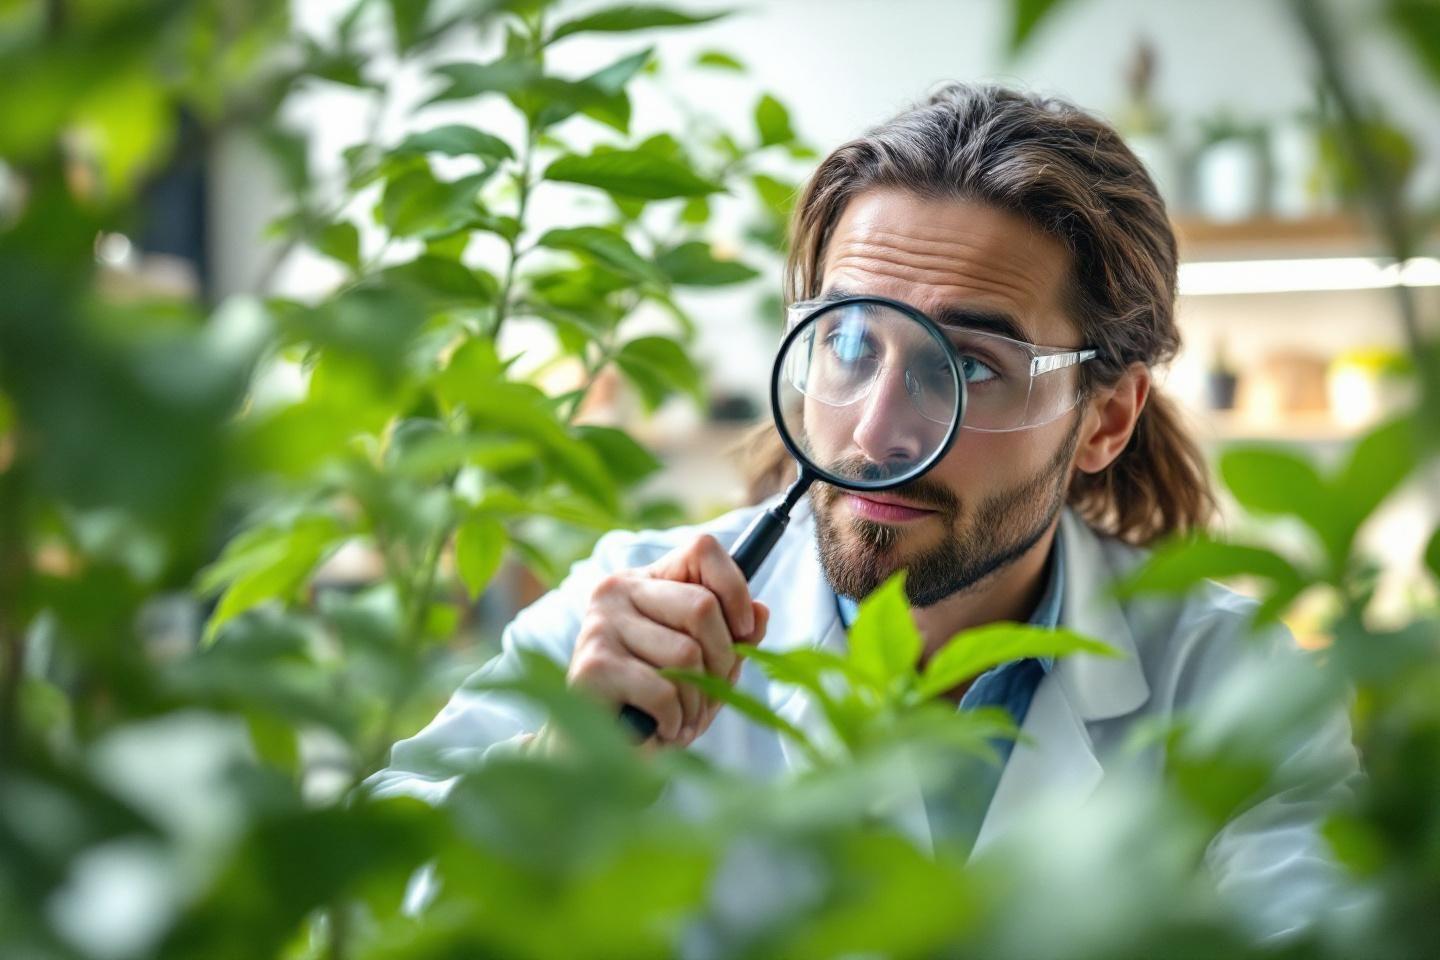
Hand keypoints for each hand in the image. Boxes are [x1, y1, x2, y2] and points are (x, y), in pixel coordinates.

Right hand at [565, 534, 769, 746]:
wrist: (597, 754)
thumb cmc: (656, 703)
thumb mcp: (705, 664)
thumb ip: (734, 636)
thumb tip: (761, 612)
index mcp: (646, 580)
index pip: (702, 549)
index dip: (736, 588)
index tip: (745, 631)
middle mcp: (617, 591)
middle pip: (702, 606)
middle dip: (722, 660)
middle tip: (711, 695)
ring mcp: (600, 626)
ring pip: (687, 653)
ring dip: (698, 700)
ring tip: (684, 719)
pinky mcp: (593, 666)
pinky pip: (664, 690)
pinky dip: (675, 720)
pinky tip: (663, 729)